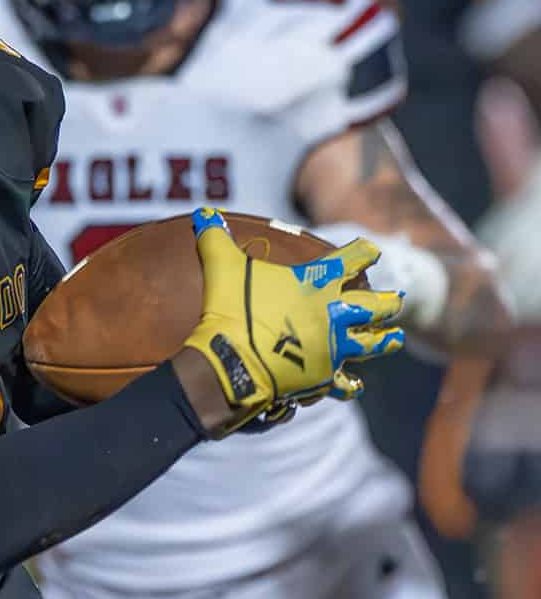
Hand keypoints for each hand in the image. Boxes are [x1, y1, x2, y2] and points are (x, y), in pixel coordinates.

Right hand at [182, 207, 404, 435]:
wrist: (233, 363)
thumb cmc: (231, 311)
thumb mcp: (222, 266)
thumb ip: (215, 238)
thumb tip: (202, 214)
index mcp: (318, 282)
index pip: (351, 258)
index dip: (363, 251)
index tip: (372, 249)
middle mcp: (336, 314)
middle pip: (376, 304)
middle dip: (388, 302)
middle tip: (396, 299)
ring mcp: (333, 348)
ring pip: (372, 344)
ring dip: (385, 340)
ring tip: (395, 338)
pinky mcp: (324, 378)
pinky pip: (345, 383)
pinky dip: (350, 384)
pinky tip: (355, 385)